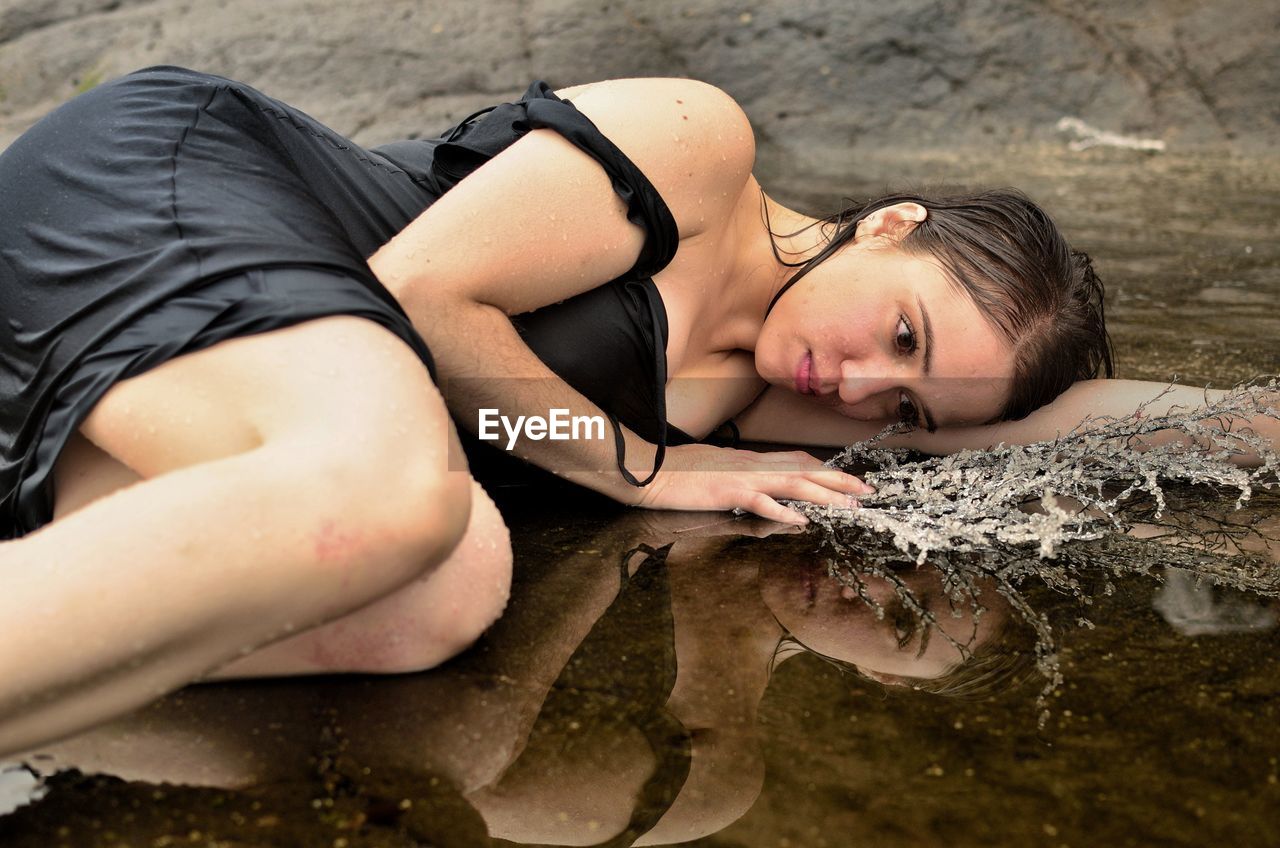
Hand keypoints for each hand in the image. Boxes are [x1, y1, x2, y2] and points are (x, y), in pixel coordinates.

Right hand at [631, 443, 873, 523]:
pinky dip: (783, 512)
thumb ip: (738, 474)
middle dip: (838, 481)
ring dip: (824, 495)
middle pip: (804, 470)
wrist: (649, 468)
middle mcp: (752, 464)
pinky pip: (761, 502)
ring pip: (793, 484)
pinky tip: (801, 520)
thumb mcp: (715, 468)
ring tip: (849, 506)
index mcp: (750, 460)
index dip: (825, 469)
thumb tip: (754, 483)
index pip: (796, 460)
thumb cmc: (677, 471)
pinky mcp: (728, 492)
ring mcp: (742, 477)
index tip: (847, 479)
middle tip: (866, 491)